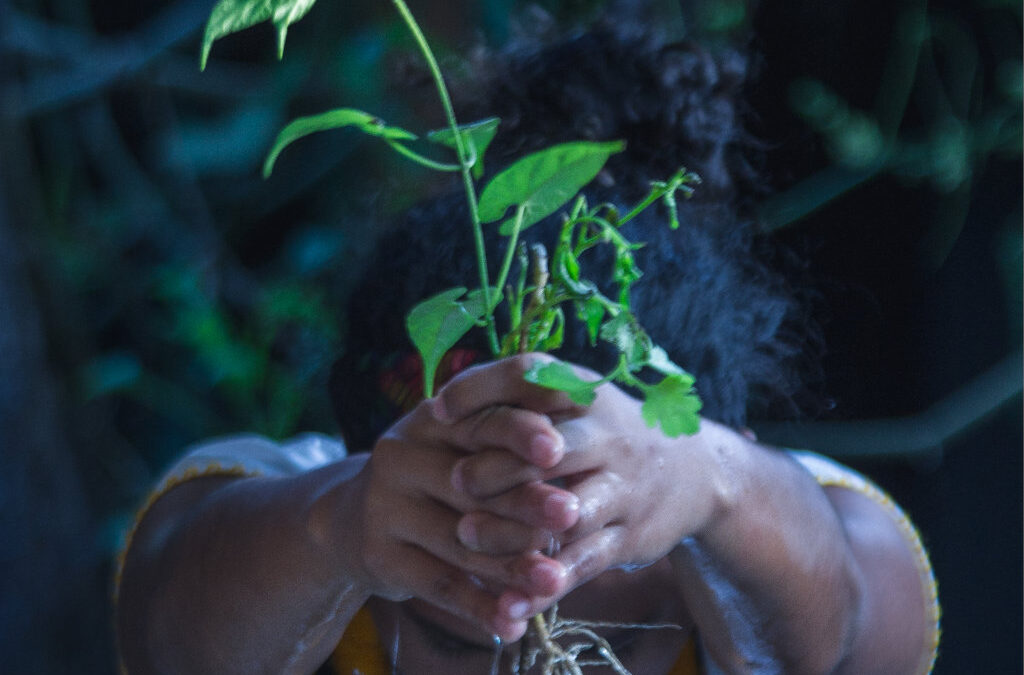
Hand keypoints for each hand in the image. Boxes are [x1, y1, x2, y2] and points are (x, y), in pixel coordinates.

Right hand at [347, 356, 586, 639]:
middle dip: (526, 500)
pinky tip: (512, 625)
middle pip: (472, 481)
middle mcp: (401, 455)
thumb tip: (575, 442)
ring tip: (554, 581)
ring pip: (460, 538)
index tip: (559, 448)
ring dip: (511, 564)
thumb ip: (509, 446)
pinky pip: (438, 584)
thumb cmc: (436, 478)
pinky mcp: (378, 555)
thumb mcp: (462, 448)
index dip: (519, 432)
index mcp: (431, 420)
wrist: (352, 519)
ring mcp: (384, 506)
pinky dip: (479, 607)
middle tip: (572, 513)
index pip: (479, 420)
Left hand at [448, 360, 724, 613]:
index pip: (530, 376)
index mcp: (586, 393)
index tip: (439, 409)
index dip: (482, 390)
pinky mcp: (631, 537)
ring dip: (512, 528)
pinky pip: (585, 562)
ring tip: (468, 536)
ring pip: (563, 510)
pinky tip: (511, 595)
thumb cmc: (609, 434)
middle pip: (547, 445)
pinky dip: (546, 581)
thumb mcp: (578, 403)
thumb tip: (437, 408)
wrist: (696, 473)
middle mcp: (608, 435)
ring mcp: (623, 488)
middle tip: (456, 480)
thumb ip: (518, 402)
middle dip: (499, 464)